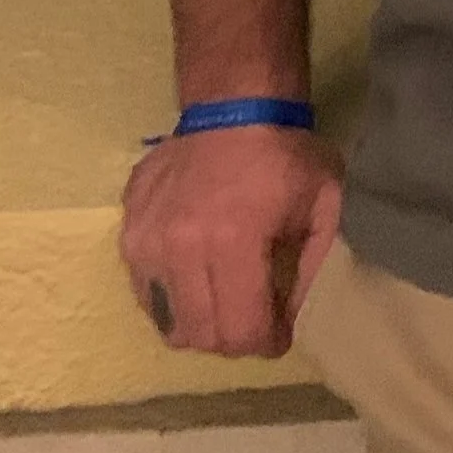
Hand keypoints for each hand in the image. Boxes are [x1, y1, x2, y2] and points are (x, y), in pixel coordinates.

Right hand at [119, 124, 343, 358]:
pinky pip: (147, 296)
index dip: (266, 344)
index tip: (280, 337)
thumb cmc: (286, 155)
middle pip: (202, 337)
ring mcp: (147, 245)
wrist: (234, 109)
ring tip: (227, 301)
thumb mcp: (323, 206)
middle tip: (256, 321)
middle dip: (235, 340)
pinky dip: (174, 301)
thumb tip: (289, 319)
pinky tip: (198, 277)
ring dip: (202, 325)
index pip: (240, 330)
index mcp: (234, 241)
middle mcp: (181, 249)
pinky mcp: (128, 237)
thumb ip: (310, 269)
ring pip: (170, 324)